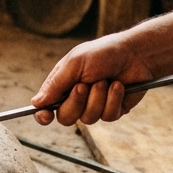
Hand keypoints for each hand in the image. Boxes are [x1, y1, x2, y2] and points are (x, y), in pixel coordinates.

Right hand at [31, 8, 172, 126]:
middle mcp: (76, 98)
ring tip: (106, 80)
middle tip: (85, 84)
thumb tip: (36, 103)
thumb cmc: (104, 53)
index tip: (45, 116)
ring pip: (88, 119)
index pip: (46, 107)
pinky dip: (113, 99)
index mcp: (62, 85)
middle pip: (66, 117)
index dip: (43, 115)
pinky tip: (119, 86)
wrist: (136, 54)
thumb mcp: (74, 63)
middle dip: (76, 102)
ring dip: (98, 98)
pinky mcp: (113, 110)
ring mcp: (95, 106)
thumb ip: (55, 84)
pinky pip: (108, 116)